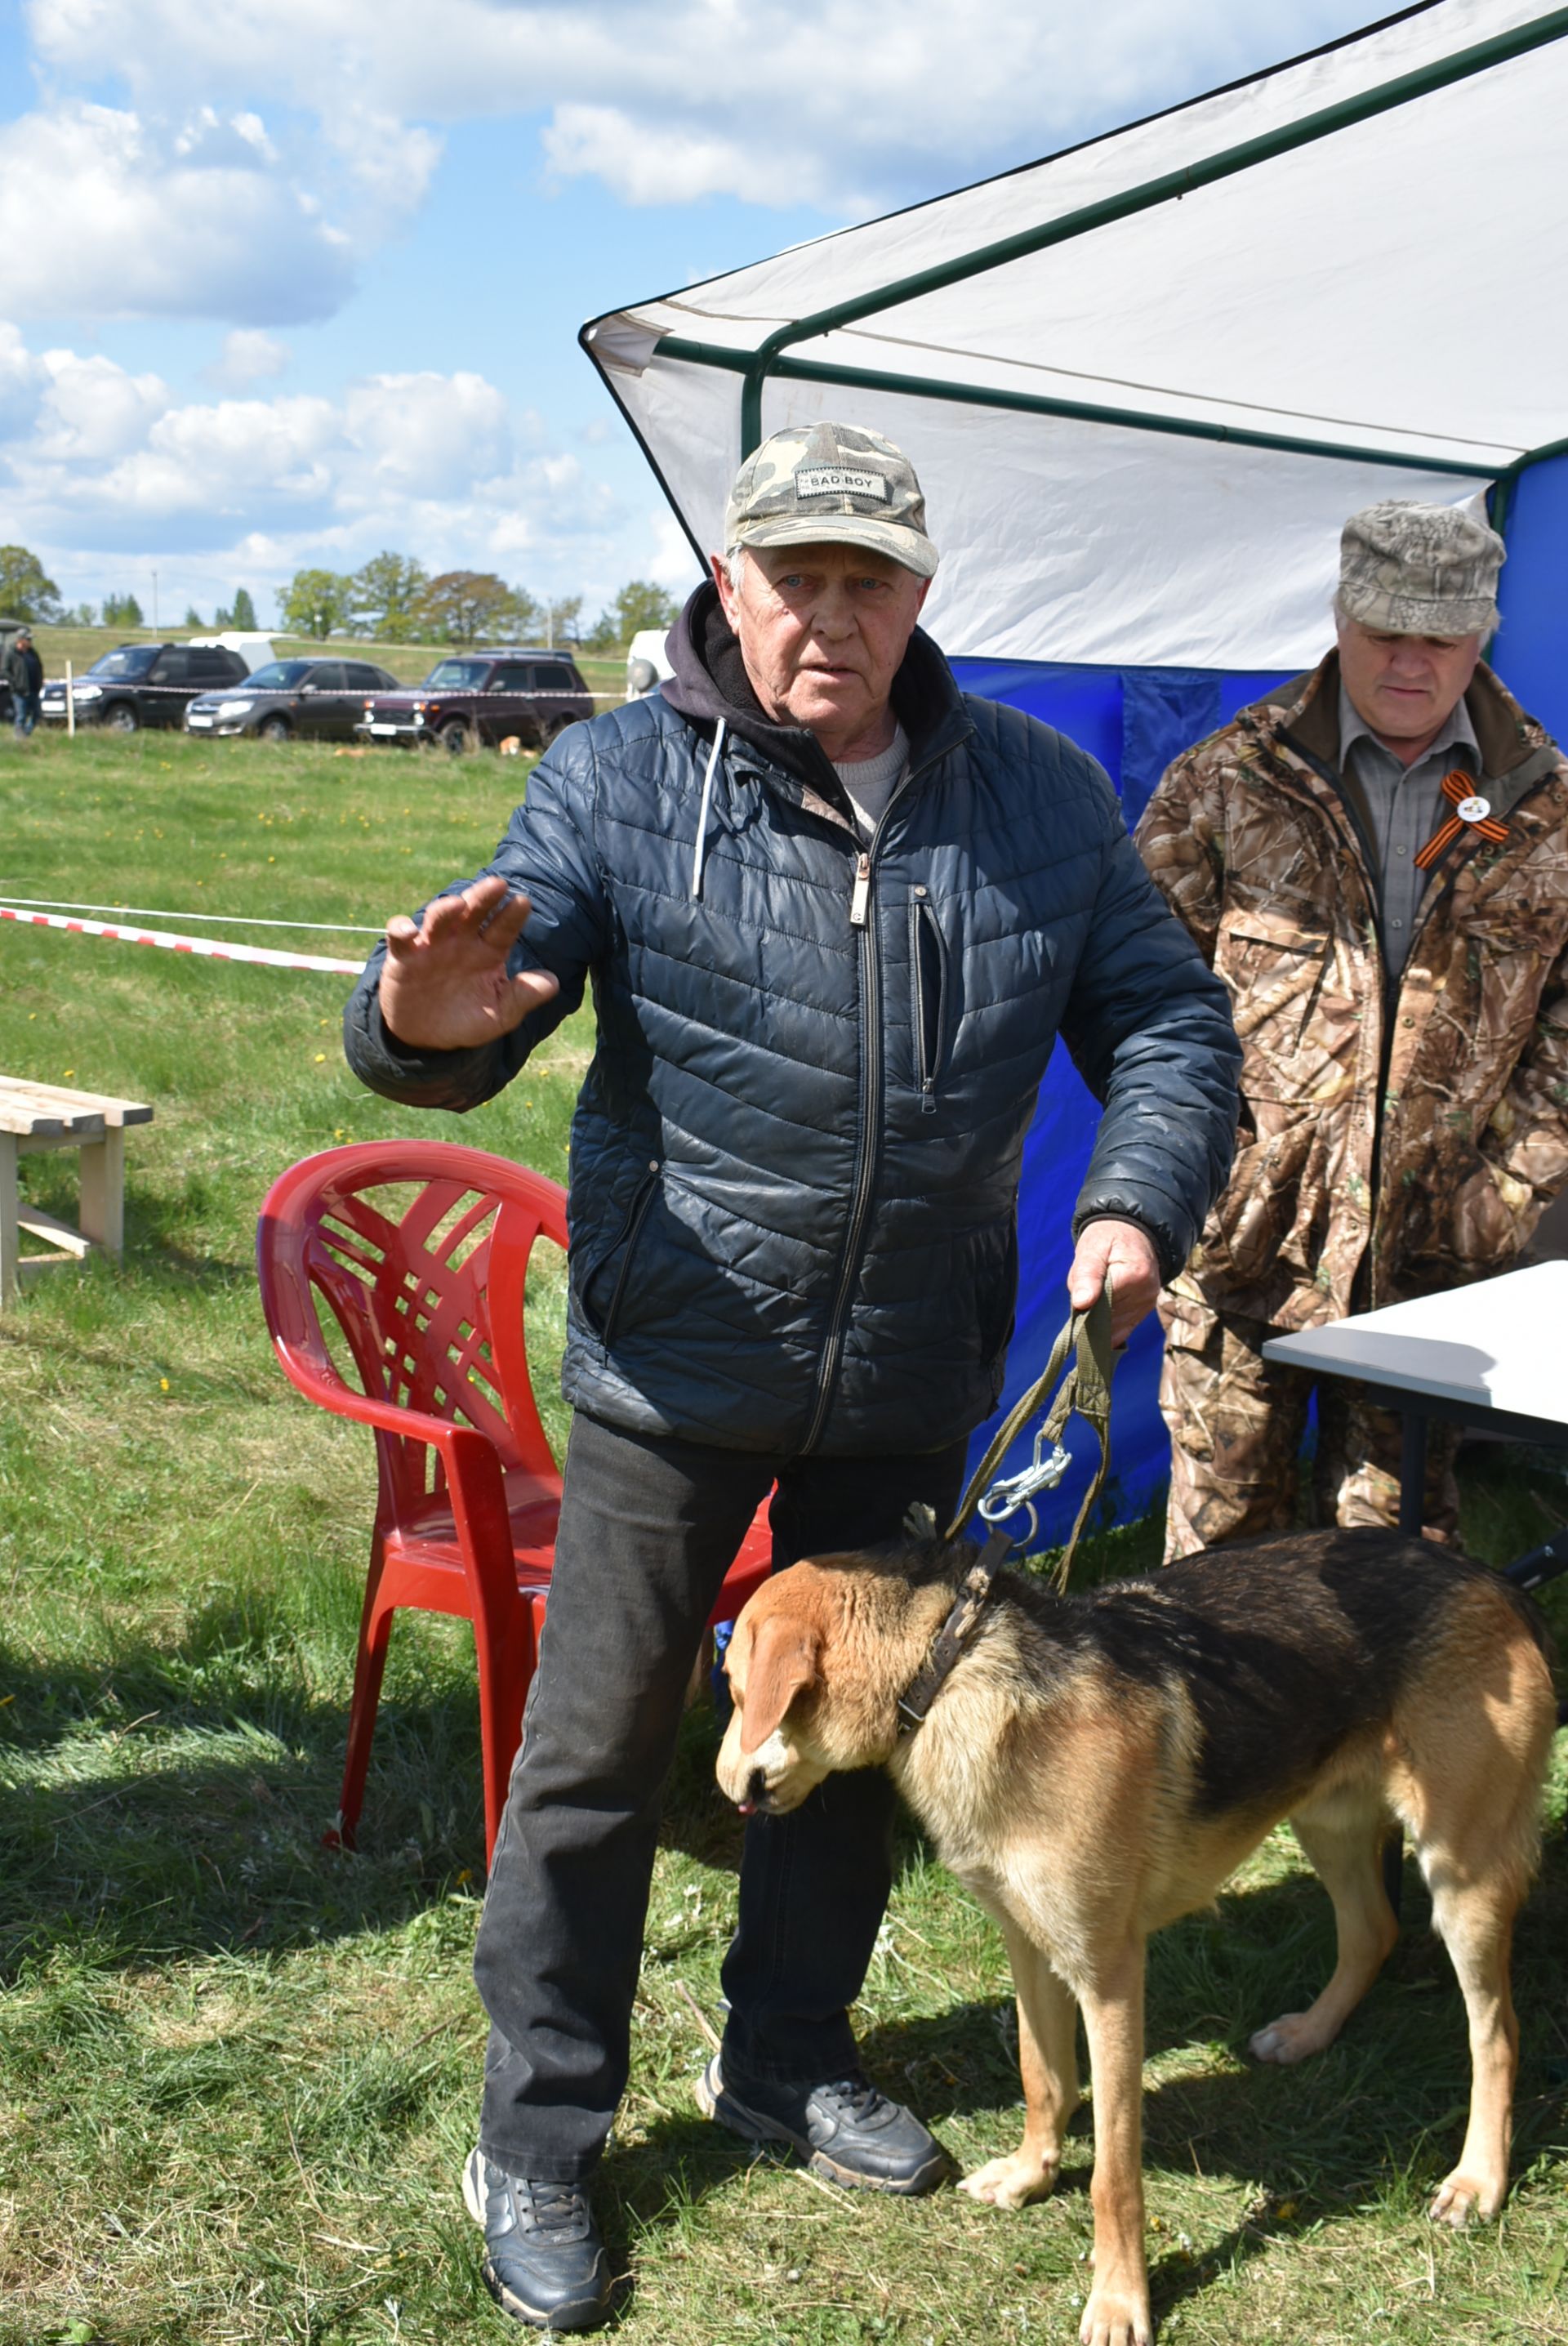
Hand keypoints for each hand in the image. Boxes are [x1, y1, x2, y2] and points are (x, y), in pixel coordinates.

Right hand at [377, 875, 560, 1050]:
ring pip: (439, 917)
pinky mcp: (404, 956)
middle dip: (484, 897)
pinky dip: (401, 929)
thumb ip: (523, 996)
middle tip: (497, 884)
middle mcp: (461, 941)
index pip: (503, 928)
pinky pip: (400, 936)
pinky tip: (408, 930)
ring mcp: (432, 945)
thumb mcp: (500, 1014)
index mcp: (488, 951)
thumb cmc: (468, 1019)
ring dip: (446, 908)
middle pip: (473, 912)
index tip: (522, 902)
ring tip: (458, 904)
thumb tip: (553, 982)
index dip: (511, 915)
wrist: (428, 1038)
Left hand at [1067, 1218, 1161, 1345]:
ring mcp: (1146, 1304)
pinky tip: (1101, 1319)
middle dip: (1090, 1309)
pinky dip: (1107, 1328)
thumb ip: (1086, 1275)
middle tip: (1088, 1288)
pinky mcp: (1144, 1311)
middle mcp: (1145, 1293)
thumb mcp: (1092, 1248)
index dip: (1084, 1302)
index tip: (1079, 1293)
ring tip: (1098, 1293)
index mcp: (1134, 1275)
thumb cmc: (1108, 1238)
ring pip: (1112, 1327)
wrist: (1133, 1234)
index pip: (1101, 1304)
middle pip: (1106, 1317)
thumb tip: (1081, 1304)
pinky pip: (1122, 1330)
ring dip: (1097, 1317)